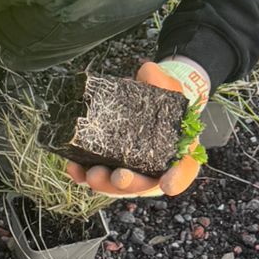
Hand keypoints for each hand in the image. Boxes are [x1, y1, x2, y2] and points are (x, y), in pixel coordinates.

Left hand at [63, 58, 209, 200]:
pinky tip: (74, 168)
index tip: (169, 185)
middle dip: (131, 184)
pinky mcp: (108, 168)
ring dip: (104, 184)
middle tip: (120, 176)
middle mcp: (155, 168)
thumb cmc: (162, 102)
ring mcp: (130, 171)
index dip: (177, 179)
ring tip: (92, 175)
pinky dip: (83, 175)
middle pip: (146, 185)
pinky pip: (96, 176)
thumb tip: (148, 71)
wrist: (145, 104)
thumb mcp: (168, 88)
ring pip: (118, 186)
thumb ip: (162, 81)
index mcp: (179, 152)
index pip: (184, 170)